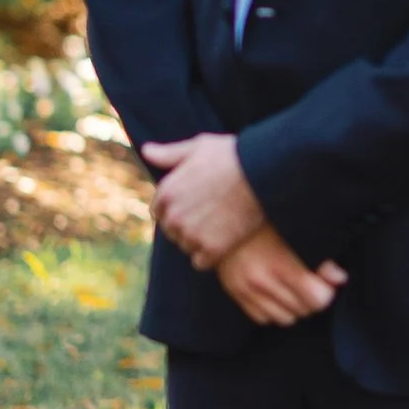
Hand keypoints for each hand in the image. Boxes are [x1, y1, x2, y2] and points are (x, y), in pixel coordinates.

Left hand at [141, 130, 264, 267]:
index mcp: (166, 193)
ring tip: (221, 226)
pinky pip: (201, 262)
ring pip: (187, 247)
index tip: (195, 206)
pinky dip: (211, 255)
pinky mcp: (212, 249)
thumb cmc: (232, 155)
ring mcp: (192, 234)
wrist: (262, 172)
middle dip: (187, 226)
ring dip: (199, 241)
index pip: (160, 213)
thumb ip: (169, 154)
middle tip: (211, 216)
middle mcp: (174, 216)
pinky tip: (225, 241)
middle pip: (173, 232)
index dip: (176, 210)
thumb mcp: (198, 147)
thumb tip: (146, 151)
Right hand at [217, 223, 346, 327]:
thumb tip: (339, 278)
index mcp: (280, 263)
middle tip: (310, 283)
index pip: (317, 299)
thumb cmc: (264, 222)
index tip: (324, 283)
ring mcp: (247, 292)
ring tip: (292, 288)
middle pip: (303, 310)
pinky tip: (275, 292)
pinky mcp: (236, 297)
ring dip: (293, 307)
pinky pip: (264, 319)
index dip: (325, 292)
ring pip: (285, 319)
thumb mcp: (295, 231)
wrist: (223, 220)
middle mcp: (262, 281)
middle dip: (311, 299)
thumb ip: (320, 256)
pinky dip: (273, 310)